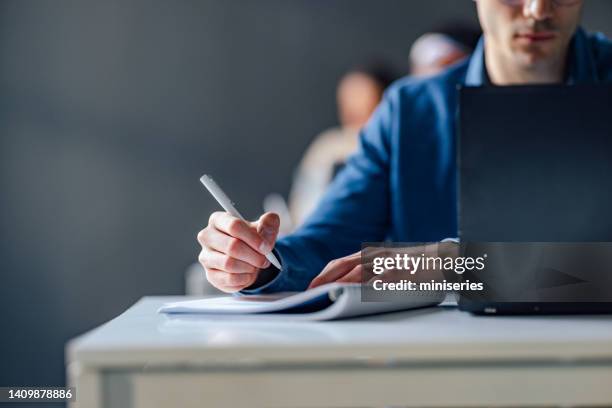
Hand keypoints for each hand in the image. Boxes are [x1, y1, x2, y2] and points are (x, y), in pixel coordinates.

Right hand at [197, 212, 279, 292]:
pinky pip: (229, 279)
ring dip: (249, 267)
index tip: (266, 247)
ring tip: (255, 265)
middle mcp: (207, 237)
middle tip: (265, 260)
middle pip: (232, 246)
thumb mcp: (265, 226)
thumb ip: (269, 223)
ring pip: (229, 264)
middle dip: (254, 256)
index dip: (253, 238)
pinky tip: (248, 274)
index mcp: (218, 220)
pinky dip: (244, 279)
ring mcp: (206, 257)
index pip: (234, 226)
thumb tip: (265, 230)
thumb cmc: (253, 238)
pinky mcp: (210, 275)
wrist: (249, 258)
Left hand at [308, 242, 458, 288]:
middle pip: (344, 266)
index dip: (323, 274)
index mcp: (371, 254)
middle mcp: (376, 255)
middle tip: (311, 294)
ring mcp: (389, 262)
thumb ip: (368, 274)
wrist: (444, 258)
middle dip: (325, 280)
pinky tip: (358, 295)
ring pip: (359, 272)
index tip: (311, 287)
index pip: (340, 262)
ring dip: (341, 284)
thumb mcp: (387, 265)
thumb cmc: (414, 265)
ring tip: (328, 295)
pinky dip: (368, 287)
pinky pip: (382, 279)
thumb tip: (345, 288)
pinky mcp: (402, 271)